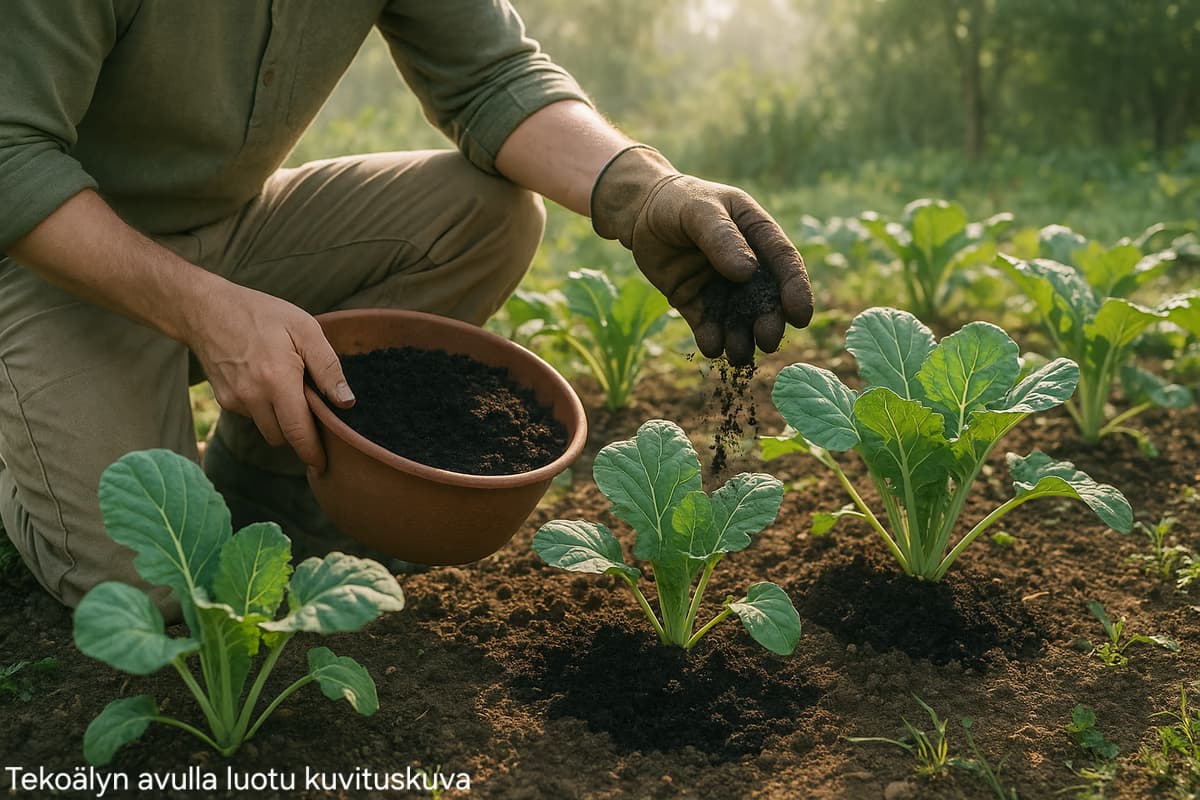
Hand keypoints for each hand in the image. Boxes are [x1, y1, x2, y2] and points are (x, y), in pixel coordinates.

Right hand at [183, 282, 353, 470]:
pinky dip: (265, 409)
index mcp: (277, 380)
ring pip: (267, 429)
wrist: (205, 310)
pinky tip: (268, 383)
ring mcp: (235, 401)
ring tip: (290, 391)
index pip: (299, 432)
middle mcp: (253, 397)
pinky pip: (252, 416)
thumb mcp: (305, 329)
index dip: (313, 453)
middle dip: (300, 434)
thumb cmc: (261, 315)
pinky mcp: (224, 400)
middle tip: (315, 415)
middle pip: (283, 437)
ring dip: (282, 421)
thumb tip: (346, 402)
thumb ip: (328, 367)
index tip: (324, 466)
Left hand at [590, 146, 812, 365]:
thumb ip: (722, 237)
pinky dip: (712, 339)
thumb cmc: (677, 201)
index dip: (796, 290)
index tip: (800, 317)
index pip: (785, 262)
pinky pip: (709, 325)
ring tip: (738, 353)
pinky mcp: (698, 303)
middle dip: (769, 322)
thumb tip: (748, 272)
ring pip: (739, 318)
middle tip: (767, 340)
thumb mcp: (700, 211)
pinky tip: (712, 347)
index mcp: (758, 234)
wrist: (641, 212)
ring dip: (742, 338)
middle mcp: (747, 265)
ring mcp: (722, 287)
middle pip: (766, 298)